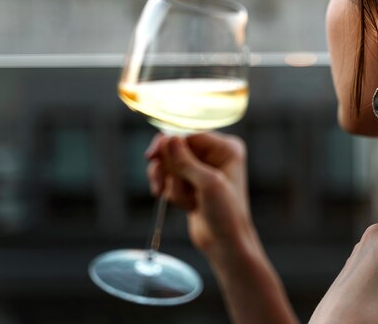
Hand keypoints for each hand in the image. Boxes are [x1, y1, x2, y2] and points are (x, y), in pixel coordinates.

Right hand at [146, 133, 255, 262]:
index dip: (168, 143)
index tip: (151, 156)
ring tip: (185, 203)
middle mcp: (215, 154)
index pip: (190, 134)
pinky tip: (187, 207)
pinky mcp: (191, 182)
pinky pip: (169, 178)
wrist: (225, 244)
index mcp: (226, 148)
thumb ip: (186, 161)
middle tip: (159, 186)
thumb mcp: (208, 184)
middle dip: (168, 169)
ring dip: (172, 185)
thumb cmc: (226, 214)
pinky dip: (172, 192)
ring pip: (169, 164)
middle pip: (176, 147)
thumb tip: (168, 138)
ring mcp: (202, 168)